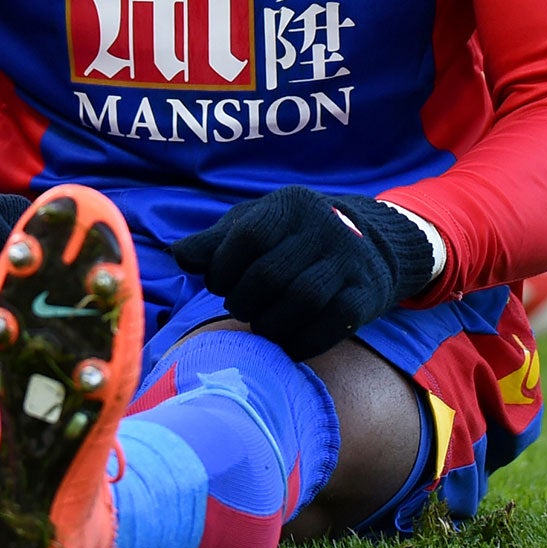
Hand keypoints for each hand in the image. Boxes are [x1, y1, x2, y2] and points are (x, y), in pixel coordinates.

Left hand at [170, 186, 433, 360]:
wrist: (369, 246)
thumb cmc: (292, 238)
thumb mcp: (254, 226)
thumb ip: (215, 241)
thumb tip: (177, 255)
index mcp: (291, 205)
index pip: (247, 236)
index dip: (222, 268)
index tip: (218, 283)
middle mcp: (324, 227)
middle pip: (270, 275)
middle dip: (243, 300)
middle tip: (240, 308)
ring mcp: (349, 262)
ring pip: (301, 301)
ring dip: (270, 324)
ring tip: (261, 325)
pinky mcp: (366, 295)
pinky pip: (330, 326)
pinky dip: (301, 342)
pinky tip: (287, 342)